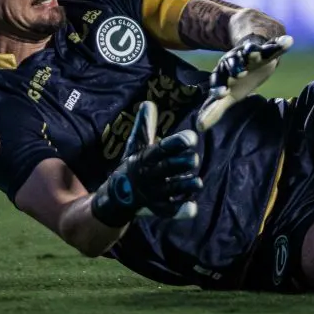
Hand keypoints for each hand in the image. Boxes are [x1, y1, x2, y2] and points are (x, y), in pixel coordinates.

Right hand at [91, 102, 201, 226]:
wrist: (114, 197)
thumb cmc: (132, 167)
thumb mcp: (135, 146)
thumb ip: (145, 127)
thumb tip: (148, 102)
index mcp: (143, 158)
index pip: (160, 149)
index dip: (176, 143)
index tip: (192, 138)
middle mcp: (147, 176)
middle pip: (164, 170)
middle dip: (179, 165)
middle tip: (194, 159)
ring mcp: (151, 194)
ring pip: (168, 190)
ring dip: (183, 187)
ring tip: (198, 183)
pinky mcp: (155, 209)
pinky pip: (168, 211)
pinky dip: (179, 211)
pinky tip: (193, 208)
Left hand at [196, 35, 293, 130]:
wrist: (251, 56)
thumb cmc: (238, 80)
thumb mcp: (229, 94)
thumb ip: (215, 110)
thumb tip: (199, 128)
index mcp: (223, 72)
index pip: (219, 79)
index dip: (220, 86)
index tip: (222, 95)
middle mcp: (235, 60)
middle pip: (232, 63)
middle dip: (234, 67)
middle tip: (238, 74)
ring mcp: (250, 53)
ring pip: (249, 51)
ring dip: (251, 52)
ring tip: (254, 53)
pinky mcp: (266, 49)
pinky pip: (273, 46)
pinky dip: (280, 43)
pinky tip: (288, 41)